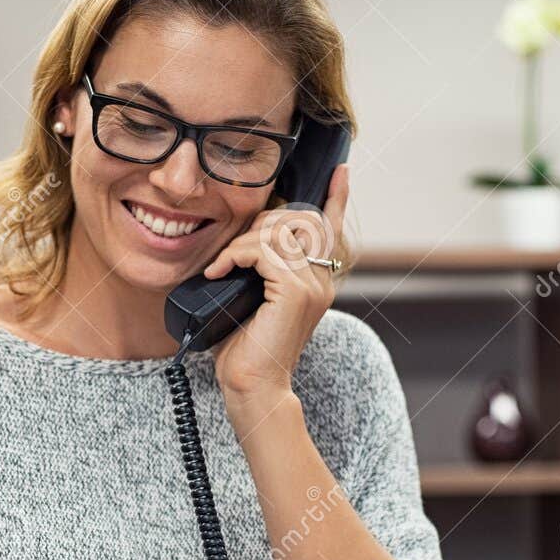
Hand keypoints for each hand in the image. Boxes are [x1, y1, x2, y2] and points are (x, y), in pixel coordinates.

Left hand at [200, 163, 347, 403]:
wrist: (253, 388)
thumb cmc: (246, 350)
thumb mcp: (252, 300)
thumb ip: (260, 271)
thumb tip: (242, 244)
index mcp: (317, 281)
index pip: (331, 229)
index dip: (336, 197)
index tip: (340, 171)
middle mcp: (321, 280)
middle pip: (301, 219)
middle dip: (263, 220)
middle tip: (233, 249)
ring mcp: (312, 285)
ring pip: (279, 231)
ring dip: (243, 241)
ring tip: (222, 266)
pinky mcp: (294, 292)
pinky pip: (263, 250)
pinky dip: (235, 255)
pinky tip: (219, 272)